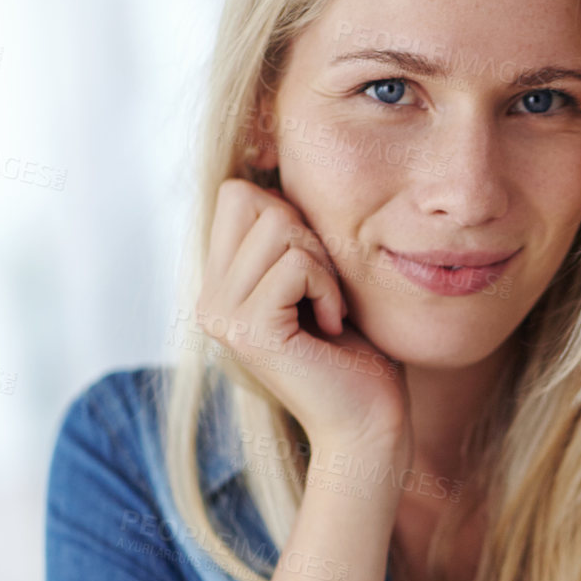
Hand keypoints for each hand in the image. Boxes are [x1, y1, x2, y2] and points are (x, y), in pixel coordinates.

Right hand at [197, 178, 410, 455]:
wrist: (371, 423)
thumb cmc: (359, 353)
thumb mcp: (319, 278)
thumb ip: (291, 235)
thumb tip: (275, 156)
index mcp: (220, 283)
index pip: (236, 192)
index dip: (289, 214)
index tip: (316, 271)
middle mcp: (209, 297)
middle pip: (251, 198)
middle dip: (306, 234)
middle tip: (325, 291)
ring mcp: (221, 315)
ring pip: (278, 228)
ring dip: (323, 265)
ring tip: (328, 311)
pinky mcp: (249, 332)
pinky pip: (296, 265)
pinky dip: (329, 288)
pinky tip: (331, 326)